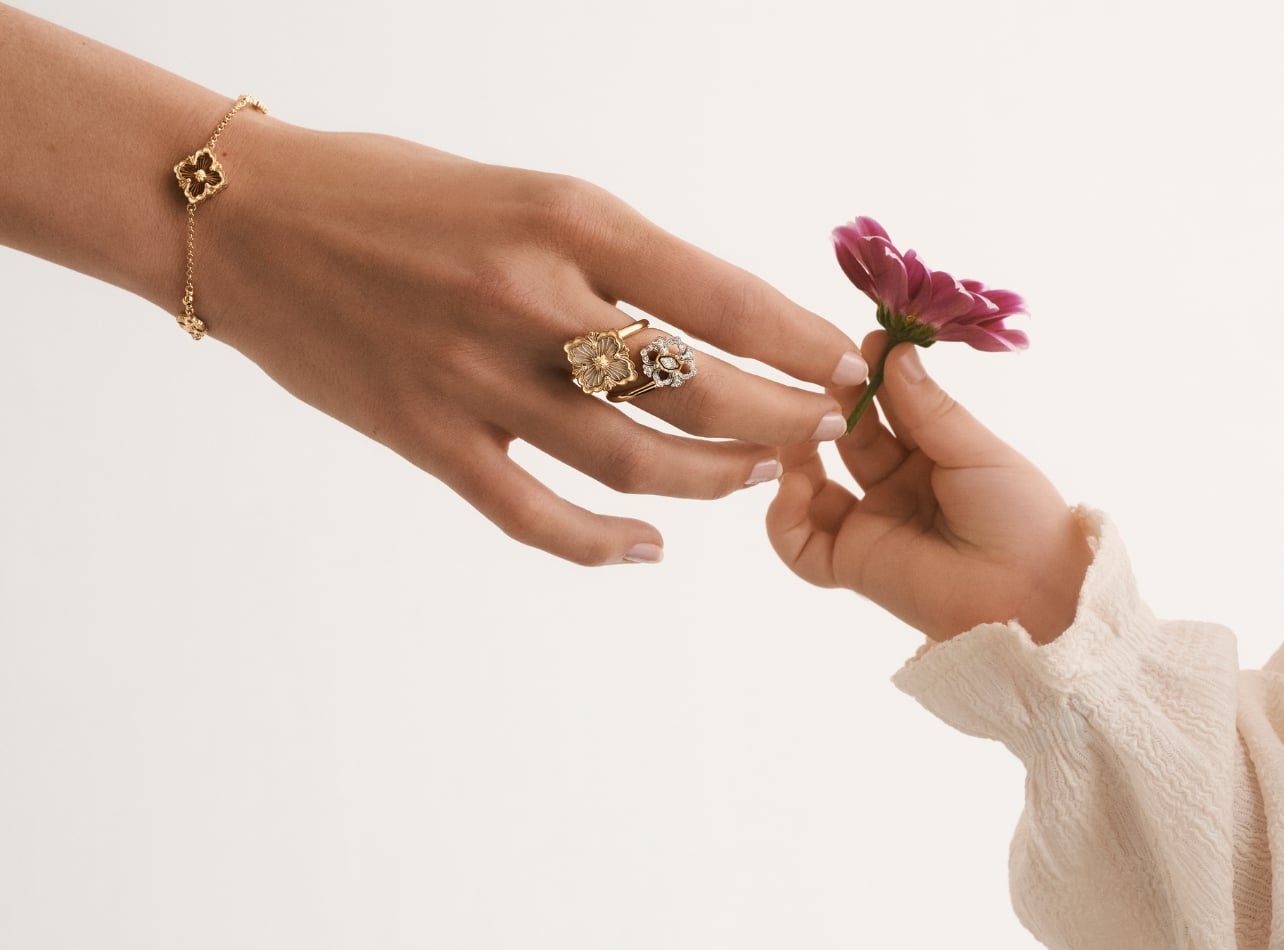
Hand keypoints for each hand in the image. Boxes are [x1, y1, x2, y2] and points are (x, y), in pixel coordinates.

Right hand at [199, 118, 865, 564]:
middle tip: (818, 430)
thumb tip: (701, 318)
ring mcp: (474, 378)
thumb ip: (608, 253)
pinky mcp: (426, 439)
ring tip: (751, 479)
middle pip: (695, 389)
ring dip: (708, 479)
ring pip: (630, 459)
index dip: (800, 341)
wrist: (248, 221)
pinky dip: (601, 543)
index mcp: (565, 217)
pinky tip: (649, 547)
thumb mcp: (520, 188)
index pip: (721, 296)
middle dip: (778, 418)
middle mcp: (529, 299)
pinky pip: (532, 515)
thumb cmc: (389, 190)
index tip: (846, 365)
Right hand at [766, 331, 1092, 642]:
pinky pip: (799, 543)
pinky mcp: (850, 564)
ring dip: (798, 449)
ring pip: (812, 482)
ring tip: (795, 424)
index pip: (888, 406)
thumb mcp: (978, 451)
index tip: (863, 345)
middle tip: (821, 374)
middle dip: (833, 403)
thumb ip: (928, 408)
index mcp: (934, 456)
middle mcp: (896, 487)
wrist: (1030, 597)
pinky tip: (793, 484)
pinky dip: (783, 515)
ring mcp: (870, 524)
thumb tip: (895, 352)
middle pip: (848, 436)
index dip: (872, 376)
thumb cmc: (1021, 520)